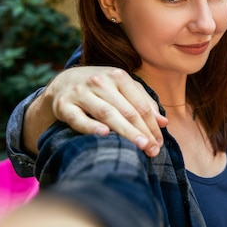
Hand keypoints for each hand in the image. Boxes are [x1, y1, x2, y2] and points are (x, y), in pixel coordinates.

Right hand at [35, 67, 166, 156]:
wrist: (63, 82)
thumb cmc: (101, 88)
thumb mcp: (123, 88)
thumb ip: (143, 102)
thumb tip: (163, 122)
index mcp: (118, 76)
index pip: (140, 105)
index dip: (152, 125)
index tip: (159, 143)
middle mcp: (100, 81)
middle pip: (127, 110)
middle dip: (143, 132)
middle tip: (153, 150)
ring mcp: (81, 92)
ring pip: (107, 114)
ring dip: (125, 131)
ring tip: (140, 146)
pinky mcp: (64, 105)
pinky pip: (78, 118)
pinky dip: (91, 126)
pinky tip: (105, 135)